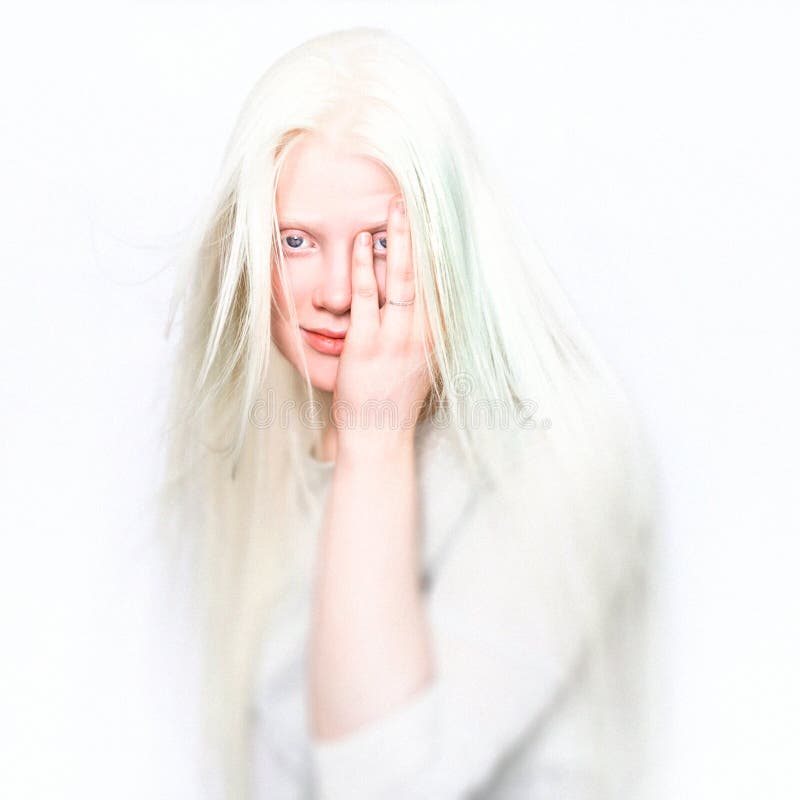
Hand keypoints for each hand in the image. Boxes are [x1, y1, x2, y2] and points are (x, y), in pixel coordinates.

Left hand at [332, 193, 432, 450]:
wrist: (379, 435)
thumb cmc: (396, 398)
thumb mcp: (421, 361)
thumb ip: (424, 329)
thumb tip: (426, 299)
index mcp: (438, 335)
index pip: (442, 280)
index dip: (439, 244)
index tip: (437, 213)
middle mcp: (424, 333)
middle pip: (427, 271)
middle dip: (421, 231)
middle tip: (413, 197)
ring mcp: (396, 338)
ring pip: (402, 278)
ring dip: (398, 239)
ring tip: (394, 206)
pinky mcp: (368, 344)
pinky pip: (367, 297)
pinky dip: (367, 265)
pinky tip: (364, 242)